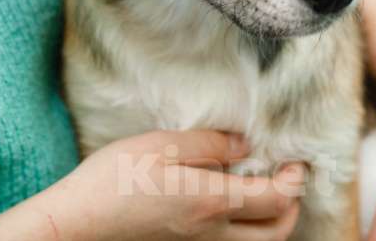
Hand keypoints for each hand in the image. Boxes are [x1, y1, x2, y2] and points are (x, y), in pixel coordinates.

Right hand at [0, 129, 304, 240]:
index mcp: (212, 201)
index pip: (276, 198)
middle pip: (275, 231)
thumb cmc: (114, 180)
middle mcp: (212, 231)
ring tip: (265, 193)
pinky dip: (246, 230)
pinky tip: (229, 205)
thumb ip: (209, 144)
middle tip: (289, 178)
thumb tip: (245, 144)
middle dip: (292, 206)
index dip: (295, 178)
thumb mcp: (162, 145)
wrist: (77, 223)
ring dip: (272, 221)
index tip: (297, 159)